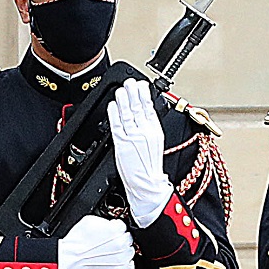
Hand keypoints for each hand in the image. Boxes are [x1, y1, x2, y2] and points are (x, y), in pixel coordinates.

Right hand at [58, 214, 134, 268]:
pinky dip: (125, 265)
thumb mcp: (90, 220)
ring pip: (130, 252)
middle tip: (109, 243)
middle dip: (120, 239)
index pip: (123, 226)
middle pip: (127, 239)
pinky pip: (130, 267)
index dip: (116, 228)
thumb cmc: (76, 241)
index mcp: (116, 229)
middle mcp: (121, 243)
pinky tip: (117, 262)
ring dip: (122, 252)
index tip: (111, 232)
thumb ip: (105, 221)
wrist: (70, 258)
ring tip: (110, 253)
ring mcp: (121, 258)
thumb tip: (110, 223)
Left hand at [107, 77, 171, 227]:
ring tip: (121, 90)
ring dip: (123, 100)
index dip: (145, 95)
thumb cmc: (150, 170)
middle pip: (139, 108)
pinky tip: (112, 106)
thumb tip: (144, 116)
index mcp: (156, 132)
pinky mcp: (122, 144)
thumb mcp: (156, 145)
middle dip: (134, 93)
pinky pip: (117, 125)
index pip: (150, 109)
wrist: (147, 187)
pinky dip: (114, 114)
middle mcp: (145, 133)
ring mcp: (133, 137)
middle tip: (130, 82)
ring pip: (128, 114)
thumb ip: (149, 129)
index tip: (141, 85)